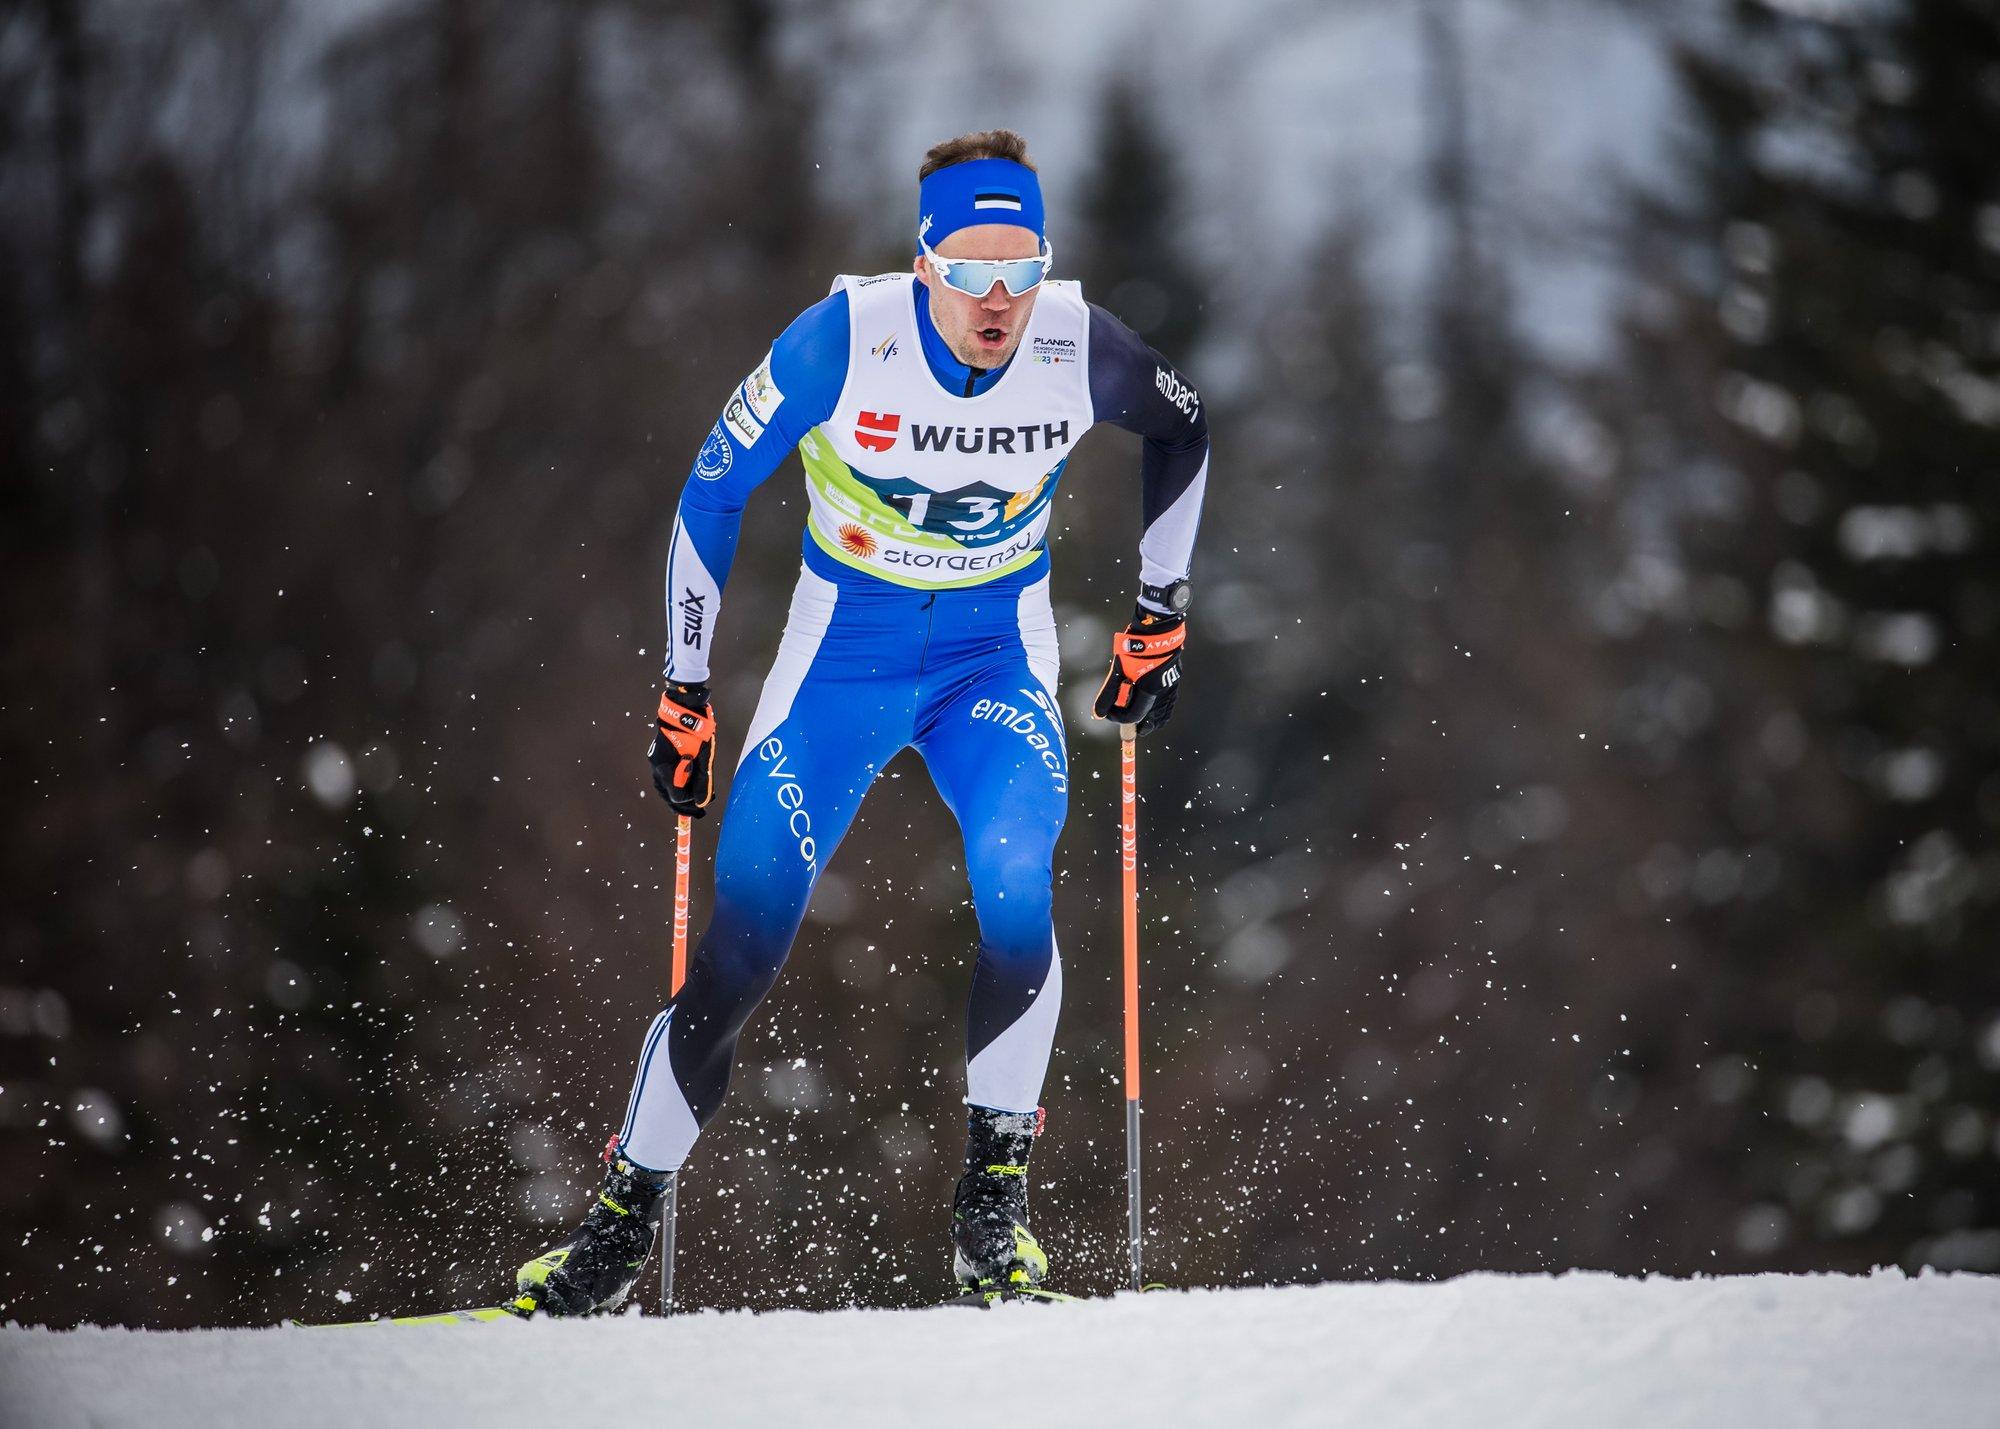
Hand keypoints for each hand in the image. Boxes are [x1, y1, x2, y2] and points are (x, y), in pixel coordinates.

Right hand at [648, 681, 716, 816]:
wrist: (685, 706)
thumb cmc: (697, 730)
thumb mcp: (704, 756)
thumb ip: (703, 780)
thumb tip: (701, 803)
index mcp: (666, 766)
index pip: (676, 795)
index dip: (689, 803)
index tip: (703, 806)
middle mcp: (657, 765)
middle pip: (667, 794)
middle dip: (683, 805)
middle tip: (700, 813)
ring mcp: (656, 759)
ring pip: (664, 786)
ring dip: (678, 796)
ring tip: (693, 804)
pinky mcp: (660, 754)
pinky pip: (665, 776)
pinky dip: (675, 784)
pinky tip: (686, 787)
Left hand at [1092, 607, 1184, 735]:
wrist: (1157, 628)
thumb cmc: (1135, 647)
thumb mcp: (1118, 670)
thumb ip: (1109, 693)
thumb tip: (1098, 714)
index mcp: (1149, 691)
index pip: (1134, 716)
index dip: (1119, 718)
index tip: (1109, 713)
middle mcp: (1163, 692)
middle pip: (1153, 720)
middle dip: (1140, 726)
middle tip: (1129, 727)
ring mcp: (1171, 686)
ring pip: (1163, 712)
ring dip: (1151, 718)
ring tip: (1140, 719)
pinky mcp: (1174, 678)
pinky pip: (1168, 701)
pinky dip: (1159, 708)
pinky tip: (1151, 703)